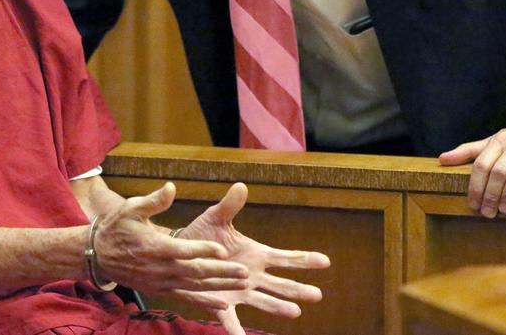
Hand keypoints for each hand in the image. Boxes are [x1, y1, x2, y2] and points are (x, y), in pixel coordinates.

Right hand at [93, 182, 249, 294]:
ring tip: (242, 284)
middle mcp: (159, 268)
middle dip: (221, 273)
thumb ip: (154, 201)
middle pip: (194, 272)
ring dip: (219, 286)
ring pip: (194, 286)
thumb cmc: (117, 227)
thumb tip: (171, 188)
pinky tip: (223, 305)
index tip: (222, 250)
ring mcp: (160, 282)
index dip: (202, 251)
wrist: (98, 254)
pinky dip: (205, 302)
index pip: (182, 251)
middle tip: (244, 272)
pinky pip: (186, 298)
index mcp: (154, 246)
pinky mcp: (160, 290)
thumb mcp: (131, 208)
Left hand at [171, 183, 330, 334]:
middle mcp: (252, 276)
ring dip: (279, 307)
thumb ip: (229, 206)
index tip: (325, 261)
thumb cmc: (202, 235)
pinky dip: (238, 331)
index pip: (285, 258)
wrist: (180, 253)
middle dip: (299, 288)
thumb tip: (241, 185)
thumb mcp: (216, 218)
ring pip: (264, 301)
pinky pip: (231, 320)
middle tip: (317, 295)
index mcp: (256, 255)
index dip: (304, 260)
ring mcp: (240, 292)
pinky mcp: (222, 303)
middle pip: (281, 284)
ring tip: (294, 312)